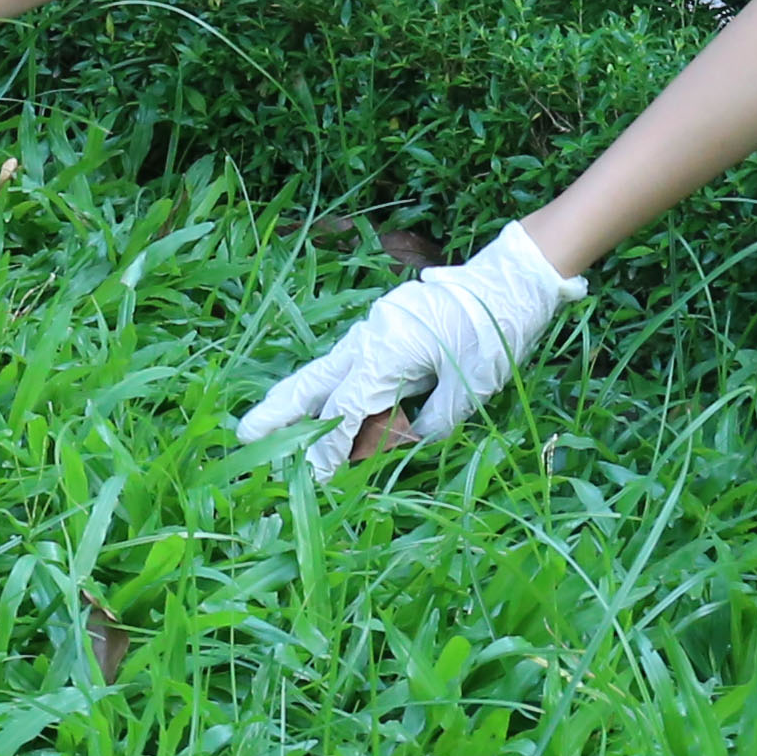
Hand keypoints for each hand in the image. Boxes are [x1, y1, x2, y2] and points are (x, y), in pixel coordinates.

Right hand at [235, 222, 585, 474]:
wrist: (512, 276)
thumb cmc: (496, 328)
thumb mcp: (471, 385)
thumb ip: (434, 419)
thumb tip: (406, 440)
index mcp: (388, 349)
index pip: (347, 410)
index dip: (329, 449)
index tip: (312, 479)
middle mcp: (372, 336)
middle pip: (316, 380)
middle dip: (280, 410)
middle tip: (245, 435)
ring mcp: (377, 326)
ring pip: (327, 368)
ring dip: (299, 397)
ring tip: (268, 423)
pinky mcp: (388, 325)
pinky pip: (349, 360)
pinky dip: (330, 384)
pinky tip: (320, 401)